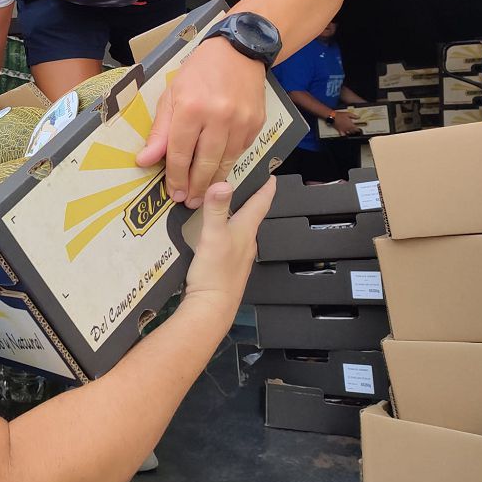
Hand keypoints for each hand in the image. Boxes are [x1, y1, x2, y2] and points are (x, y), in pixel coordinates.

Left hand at [136, 37, 266, 208]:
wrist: (238, 51)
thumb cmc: (199, 72)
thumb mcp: (171, 97)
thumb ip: (160, 132)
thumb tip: (146, 160)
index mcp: (191, 109)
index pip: (180, 154)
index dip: (175, 178)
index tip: (173, 193)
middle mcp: (218, 117)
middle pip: (205, 164)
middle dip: (195, 188)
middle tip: (189, 202)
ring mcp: (241, 122)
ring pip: (225, 163)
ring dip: (214, 182)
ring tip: (203, 194)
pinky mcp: (256, 124)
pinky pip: (240, 152)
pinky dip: (229, 163)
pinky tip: (219, 170)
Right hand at [182, 178, 275, 321]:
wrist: (212, 308)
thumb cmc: (215, 273)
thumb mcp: (213, 236)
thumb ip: (216, 209)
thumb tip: (222, 183)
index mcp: (246, 231)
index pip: (260, 203)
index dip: (266, 187)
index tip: (270, 174)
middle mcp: (247, 241)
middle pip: (252, 214)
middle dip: (250, 196)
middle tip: (242, 180)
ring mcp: (238, 255)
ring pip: (241, 227)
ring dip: (236, 213)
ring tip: (225, 201)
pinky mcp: (227, 265)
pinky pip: (230, 239)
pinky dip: (225, 228)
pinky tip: (213, 230)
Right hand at [331, 111, 361, 135]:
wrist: (333, 117)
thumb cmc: (340, 115)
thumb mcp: (348, 114)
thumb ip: (354, 116)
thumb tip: (358, 117)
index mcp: (350, 124)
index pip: (356, 129)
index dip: (358, 130)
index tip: (359, 129)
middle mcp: (347, 128)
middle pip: (353, 132)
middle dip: (354, 131)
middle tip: (355, 130)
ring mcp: (343, 130)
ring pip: (348, 133)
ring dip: (350, 133)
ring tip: (350, 131)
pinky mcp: (339, 130)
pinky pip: (342, 134)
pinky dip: (344, 135)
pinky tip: (344, 134)